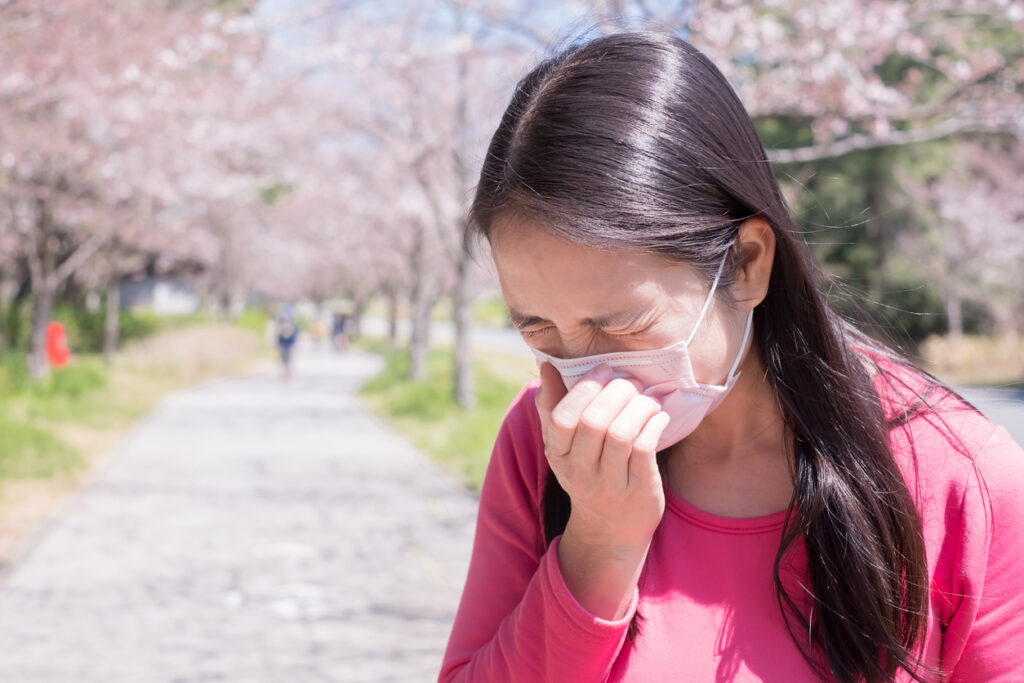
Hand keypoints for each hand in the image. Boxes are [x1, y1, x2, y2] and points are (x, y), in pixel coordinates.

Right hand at [534, 361, 669, 618]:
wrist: (610, 530)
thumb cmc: (588, 473)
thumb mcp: (563, 446)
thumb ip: (553, 405)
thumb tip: (547, 366)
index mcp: (558, 455)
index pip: (562, 418)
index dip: (585, 389)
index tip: (604, 371)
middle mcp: (580, 472)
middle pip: (594, 422)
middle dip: (616, 392)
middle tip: (630, 382)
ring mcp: (610, 484)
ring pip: (622, 434)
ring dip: (639, 407)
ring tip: (646, 398)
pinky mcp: (639, 491)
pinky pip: (646, 449)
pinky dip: (654, 424)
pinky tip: (658, 416)